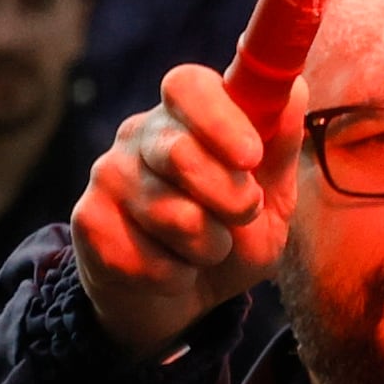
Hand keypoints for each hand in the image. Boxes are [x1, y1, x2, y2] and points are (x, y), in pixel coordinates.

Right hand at [70, 64, 293, 354]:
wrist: (186, 298)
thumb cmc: (234, 236)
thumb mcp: (273, 197)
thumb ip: (281, 149)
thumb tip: (295, 91)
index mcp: (188, 116)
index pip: (187, 86)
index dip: (220, 119)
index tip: (251, 156)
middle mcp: (140, 136)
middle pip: (179, 152)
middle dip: (231, 200)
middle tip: (244, 216)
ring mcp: (108, 175)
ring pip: (173, 216)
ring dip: (210, 247)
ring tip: (205, 248)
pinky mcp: (88, 222)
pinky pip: (148, 259)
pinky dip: (178, 276)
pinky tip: (171, 268)